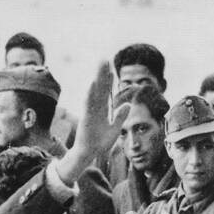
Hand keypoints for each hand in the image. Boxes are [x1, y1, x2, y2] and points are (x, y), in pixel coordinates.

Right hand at [55, 61, 128, 185]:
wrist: (90, 154)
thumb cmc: (100, 143)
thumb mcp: (115, 129)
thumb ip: (121, 116)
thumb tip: (127, 104)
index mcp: (103, 111)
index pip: (106, 93)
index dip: (109, 81)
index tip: (111, 70)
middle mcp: (96, 108)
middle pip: (100, 88)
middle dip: (102, 73)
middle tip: (103, 59)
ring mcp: (90, 111)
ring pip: (95, 91)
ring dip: (97, 78)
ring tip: (99, 66)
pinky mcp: (86, 117)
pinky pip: (89, 103)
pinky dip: (90, 93)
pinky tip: (93, 83)